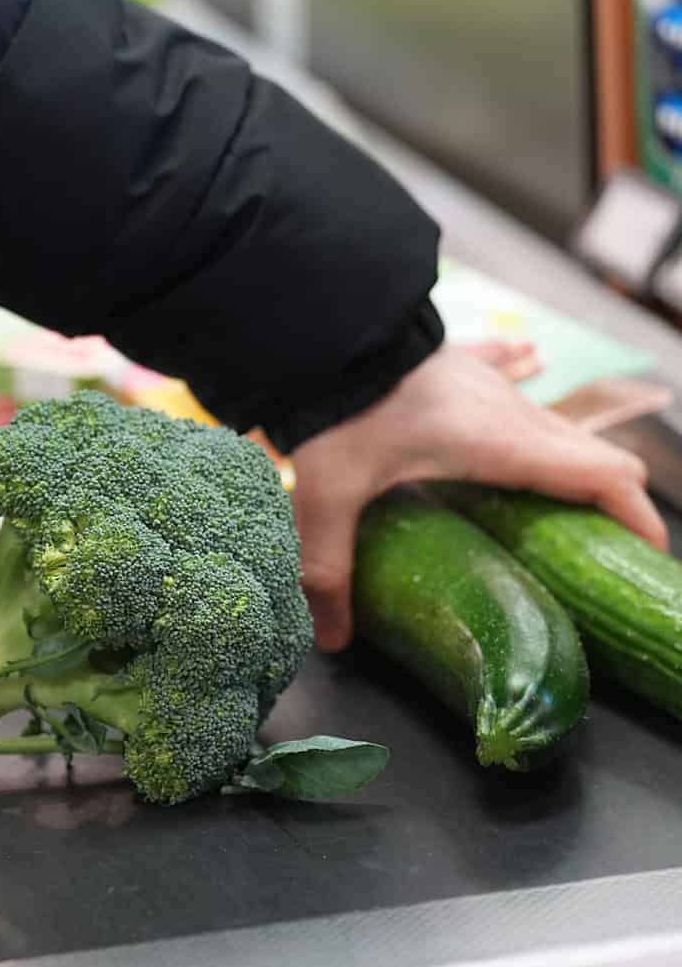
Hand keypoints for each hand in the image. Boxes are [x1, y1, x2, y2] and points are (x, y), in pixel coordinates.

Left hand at [291, 343, 667, 651]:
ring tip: (553, 496)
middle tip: (591, 549)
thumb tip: (333, 638)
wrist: (324, 329)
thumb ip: (330, 568)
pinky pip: (512, 367)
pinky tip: (530, 369)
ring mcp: (490, 380)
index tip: (642, 556)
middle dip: (608, 503)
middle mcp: (513, 411)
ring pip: (556, 423)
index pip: (604, 478)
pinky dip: (529, 380)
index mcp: (502, 445)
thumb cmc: (337, 411)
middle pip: (593, 457)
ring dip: (569, 457)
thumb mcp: (329, 496)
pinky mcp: (462, 359)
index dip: (637, 518)